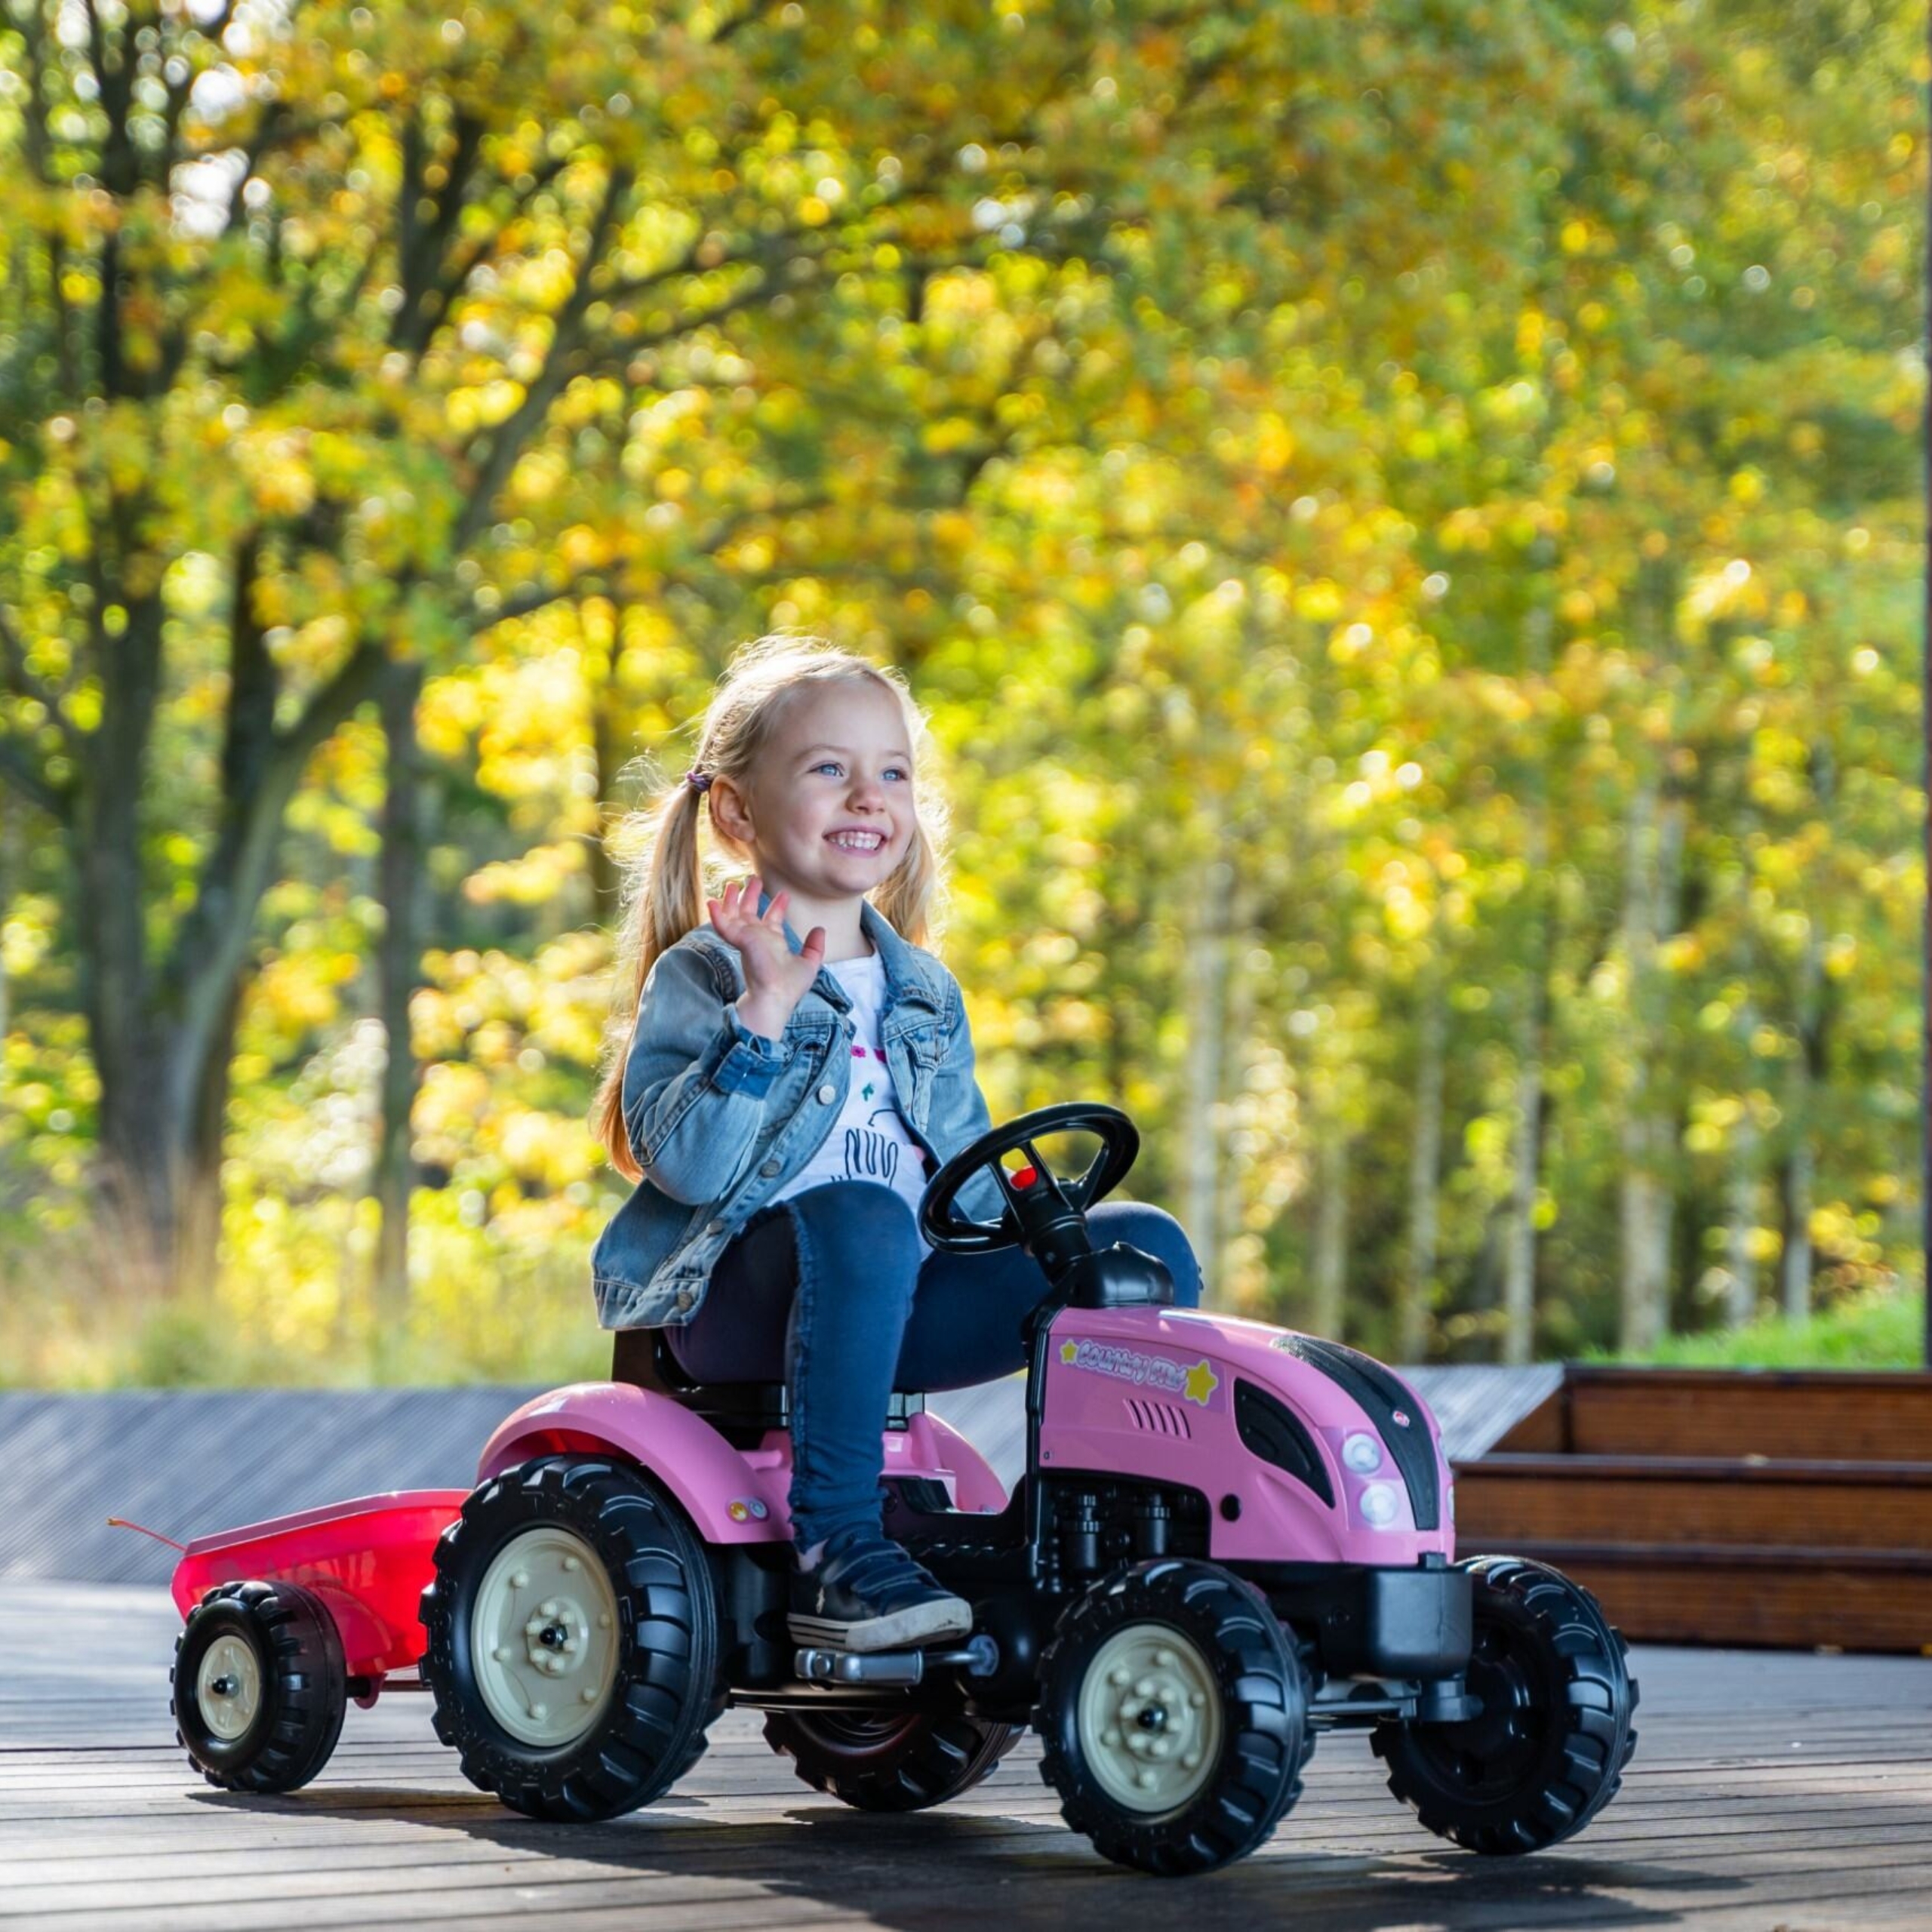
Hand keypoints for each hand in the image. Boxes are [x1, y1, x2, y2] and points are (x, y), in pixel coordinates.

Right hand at [706, 875, 826, 1037]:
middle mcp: (758, 939)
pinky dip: (717, 915)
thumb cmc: (790, 987)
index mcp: (773, 942)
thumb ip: (814, 947)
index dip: (777, 906)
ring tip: (731, 884)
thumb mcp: (809, 963)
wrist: (777, 996)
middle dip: (751, 896)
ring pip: (735, 915)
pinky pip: (725, 926)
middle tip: (753, 878)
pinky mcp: (740, 941)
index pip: (773, 920)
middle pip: (751, 913)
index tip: (783, 894)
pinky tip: (712, 903)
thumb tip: (820, 930)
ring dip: (732, 900)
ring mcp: (747, 939)